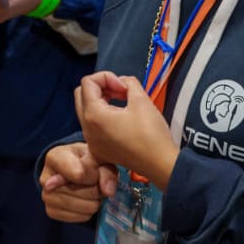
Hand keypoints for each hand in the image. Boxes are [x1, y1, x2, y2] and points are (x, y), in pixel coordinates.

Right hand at [39, 142, 118, 222]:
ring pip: (85, 207)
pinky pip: (83, 217)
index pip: (75, 172)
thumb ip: (106, 171)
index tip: (92, 173)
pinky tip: (86, 200)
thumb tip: (108, 192)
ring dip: (95, 200)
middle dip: (96, 188)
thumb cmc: (85, 161)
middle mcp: (46, 179)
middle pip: (82, 191)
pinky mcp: (52, 212)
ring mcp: (47, 197)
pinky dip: (90, 210)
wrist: (73, 171)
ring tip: (92, 189)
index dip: (88, 175)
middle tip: (96, 181)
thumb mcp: (99, 158)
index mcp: (55, 158)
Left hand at [75, 72, 178, 190]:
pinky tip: (121, 117)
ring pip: (87, 110)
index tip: (124, 87)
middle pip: (81, 95)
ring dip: (102, 100)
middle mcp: (87, 130)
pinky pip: (93, 126)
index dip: (107, 77)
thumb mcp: (142, 100)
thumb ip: (129, 83)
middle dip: (100, 87)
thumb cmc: (152, 135)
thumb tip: (122, 82)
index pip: (87, 83)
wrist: (161, 165)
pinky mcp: (100, 150)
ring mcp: (92, 142)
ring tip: (124, 102)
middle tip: (121, 90)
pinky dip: (103, 116)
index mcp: (94, 116)